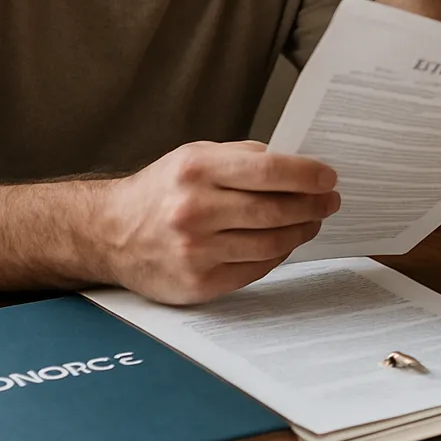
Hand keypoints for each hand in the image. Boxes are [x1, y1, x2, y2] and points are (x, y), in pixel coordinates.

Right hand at [101, 141, 338, 304]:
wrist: (110, 232)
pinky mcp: (197, 284)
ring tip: (313, 221)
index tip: (329, 177)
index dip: (306, 175)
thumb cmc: (161, 190)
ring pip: (269, 244)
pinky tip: (286, 242)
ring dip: (301, 232)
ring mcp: (195, 251)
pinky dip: (277, 255)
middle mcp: (195, 210)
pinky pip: (254, 270)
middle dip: (312, 205)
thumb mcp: (195, 155)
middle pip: (274, 210)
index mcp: (197, 170)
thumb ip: (243, 157)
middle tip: (331, 201)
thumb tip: (295, 164)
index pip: (268, 171)